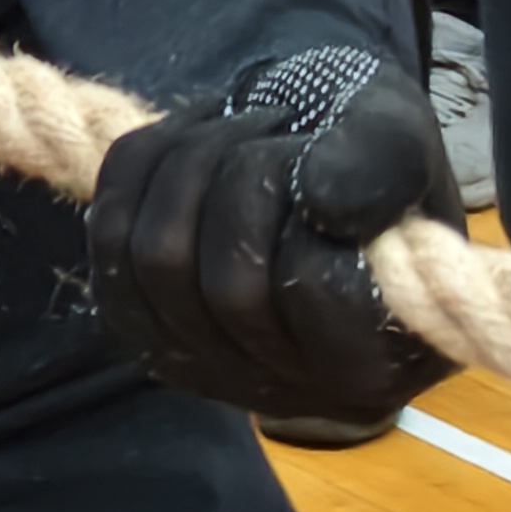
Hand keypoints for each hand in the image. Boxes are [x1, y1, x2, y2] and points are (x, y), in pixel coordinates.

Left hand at [88, 47, 458, 421]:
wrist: (309, 164)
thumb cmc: (370, 160)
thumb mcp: (401, 140)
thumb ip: (380, 166)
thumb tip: (322, 200)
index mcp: (376, 363)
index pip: (318, 291)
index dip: (307, 205)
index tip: (321, 151)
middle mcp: (289, 388)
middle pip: (229, 286)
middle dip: (243, 175)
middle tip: (276, 123)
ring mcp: (205, 367)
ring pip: (155, 259)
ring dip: (189, 163)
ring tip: (237, 127)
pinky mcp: (140, 327)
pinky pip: (109, 238)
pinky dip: (138, 169)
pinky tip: (186, 140)